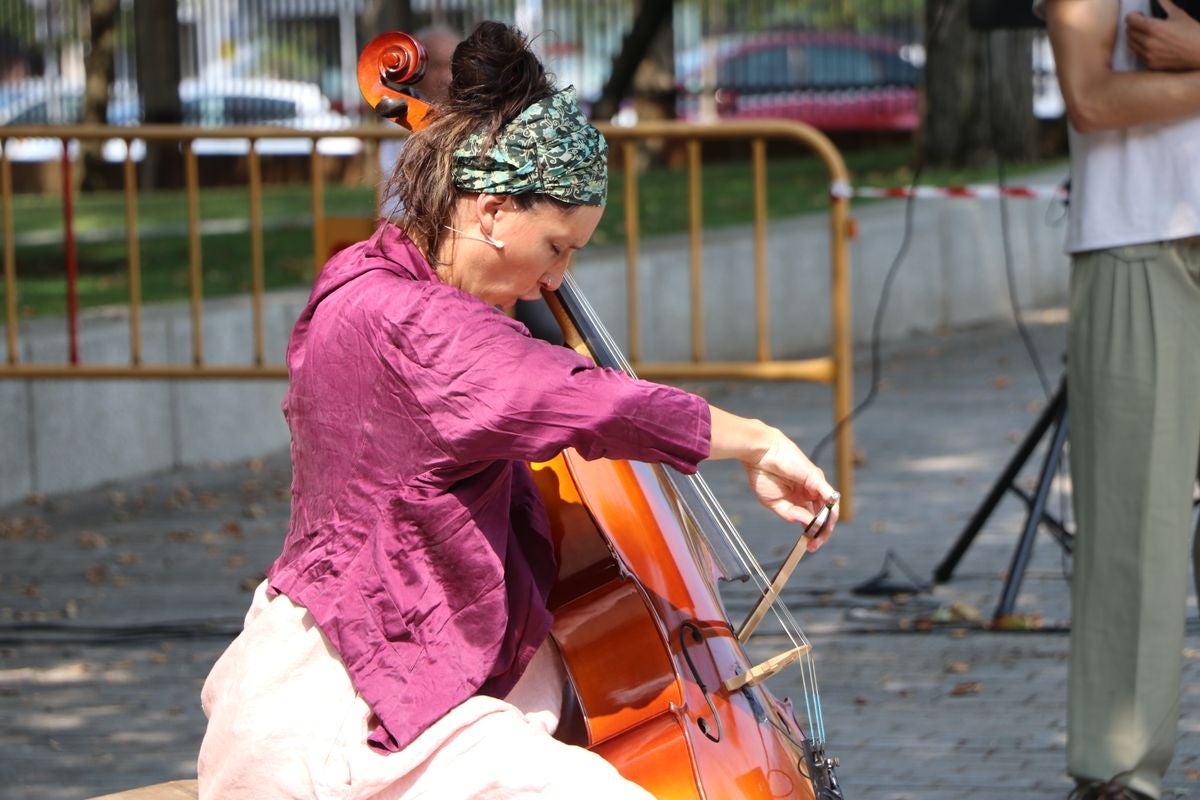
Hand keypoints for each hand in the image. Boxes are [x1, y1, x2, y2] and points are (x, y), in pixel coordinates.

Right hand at [742, 429, 839, 551]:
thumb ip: (791, 515)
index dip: (813, 533)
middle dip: (822, 533)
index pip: (813, 518)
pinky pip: (829, 496)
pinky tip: (823, 521)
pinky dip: (829, 510)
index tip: (808, 546)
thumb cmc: (762, 474)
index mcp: (799, 498)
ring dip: (826, 525)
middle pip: (824, 515)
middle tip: (813, 546)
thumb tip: (808, 524)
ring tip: (817, 536)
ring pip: (830, 508)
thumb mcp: (773, 503)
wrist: (759, 454)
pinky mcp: (816, 478)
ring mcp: (814, 485)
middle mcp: (810, 492)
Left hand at [1127, 0, 1199, 70]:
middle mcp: (1147, 42)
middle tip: (1142, 23)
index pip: (1130, 20)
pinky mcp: (1150, 63)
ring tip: (1145, 33)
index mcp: (1153, 28)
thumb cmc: (1192, 32)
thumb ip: (1165, 4)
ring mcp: (1148, 54)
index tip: (1139, 15)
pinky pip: (1137, 54)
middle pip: (1128, 31)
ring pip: (1130, 44)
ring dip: (1134, 36)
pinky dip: (1140, 47)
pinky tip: (1150, 44)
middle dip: (1133, 25)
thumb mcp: (1178, 14)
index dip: (1133, 15)